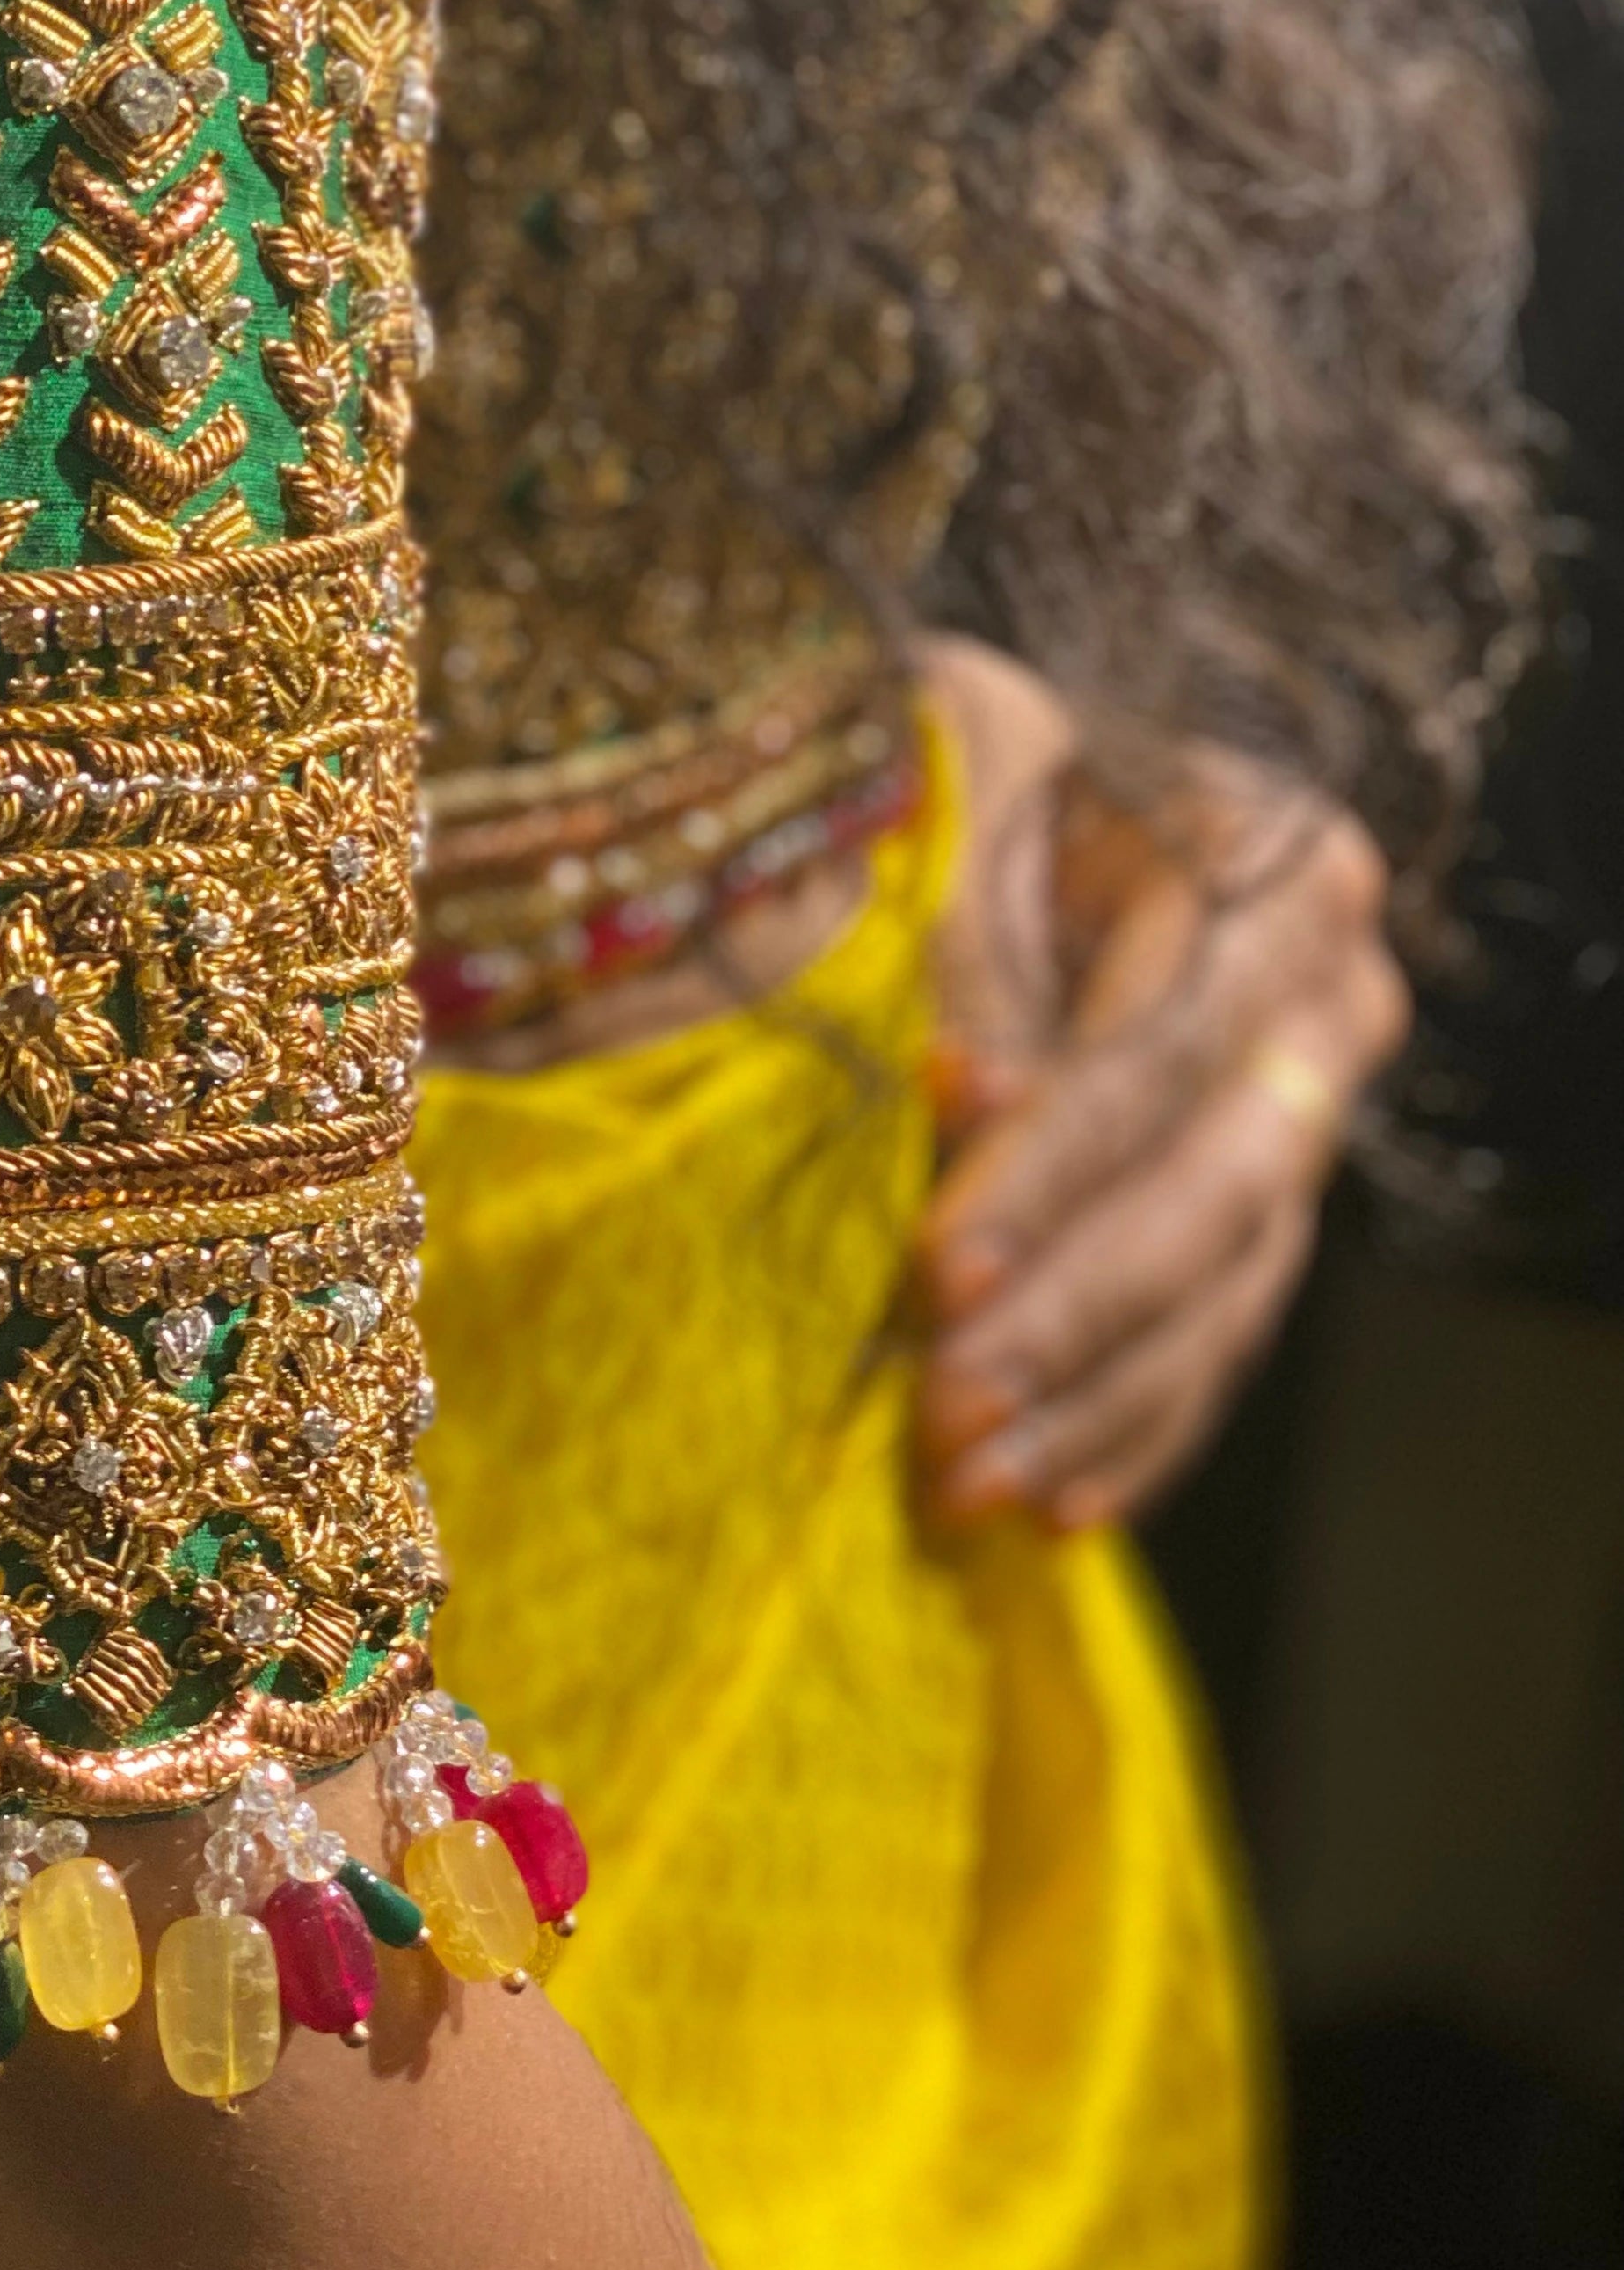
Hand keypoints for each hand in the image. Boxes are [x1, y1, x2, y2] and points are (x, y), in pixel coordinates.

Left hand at [910, 639, 1406, 1532]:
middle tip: (944, 1399)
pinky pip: (1225, 1334)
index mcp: (1271, 855)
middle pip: (1204, 1180)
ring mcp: (1312, 1105)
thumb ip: (978, 950)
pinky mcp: (1274, 1202)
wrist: (1025, 776)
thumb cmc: (973, 766)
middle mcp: (1328, 988)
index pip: (1158, 1042)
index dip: (1051, 1157)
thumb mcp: (966, 798)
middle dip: (1069, 1307)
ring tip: (966, 1479)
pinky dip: (1137, 1426)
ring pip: (1222, 1282)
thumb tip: (978, 1100)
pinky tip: (1059, 1504)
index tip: (941, 1251)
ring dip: (1091, 1398)